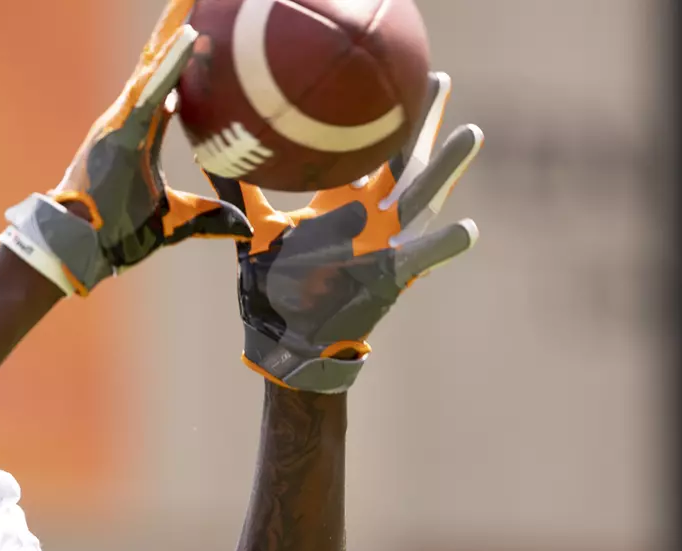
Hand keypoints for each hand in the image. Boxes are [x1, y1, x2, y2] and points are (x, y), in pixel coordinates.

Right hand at [0, 0, 249, 296]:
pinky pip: (151, 88)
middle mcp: (129, 118)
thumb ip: (206, 218)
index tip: (203, 34)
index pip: (169, 85)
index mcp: (141, 133)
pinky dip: (169, 63)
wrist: (78, 246)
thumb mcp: (172, 222)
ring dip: (173, 30)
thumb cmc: (115, 234)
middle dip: (175, 27)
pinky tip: (190, 36)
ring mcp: (121, 120)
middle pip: (158, 63)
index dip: (183, 58)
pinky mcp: (120, 129)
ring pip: (152, 65)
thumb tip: (242, 227)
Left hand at [207, 73, 483, 391]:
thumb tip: (211, 152)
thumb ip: (240, 192)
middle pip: (401, 161)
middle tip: (437, 80)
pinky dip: (444, 245)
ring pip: (420, 197)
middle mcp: (368, 218)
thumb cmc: (273, 288)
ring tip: (470, 133)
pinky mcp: (390, 277)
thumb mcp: (256, 231)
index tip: (380, 84)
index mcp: (339, 203)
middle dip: (420, 123)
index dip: (374, 120)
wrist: (284, 339)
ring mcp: (384, 244)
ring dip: (445, 168)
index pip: (365, 152)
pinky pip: (421, 258)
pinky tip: (467, 228)